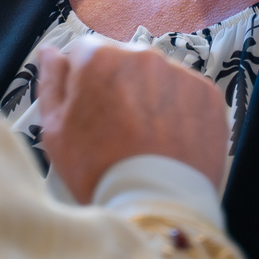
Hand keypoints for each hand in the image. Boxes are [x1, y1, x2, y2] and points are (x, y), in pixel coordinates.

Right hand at [36, 36, 227, 203]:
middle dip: (118, 86)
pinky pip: (187, 94)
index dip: (83, 82)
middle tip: (117, 129)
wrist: (153, 207)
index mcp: (99, 58)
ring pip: (157, 77)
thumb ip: (51, 82)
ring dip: (150, 97)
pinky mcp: (208, 94)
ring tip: (146, 139)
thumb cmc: (98, 170)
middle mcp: (142, 55)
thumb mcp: (55, 130)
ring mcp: (179, 73)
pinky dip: (180, 111)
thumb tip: (49, 51)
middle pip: (123, 61)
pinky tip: (169, 141)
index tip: (88, 109)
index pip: (85, 52)